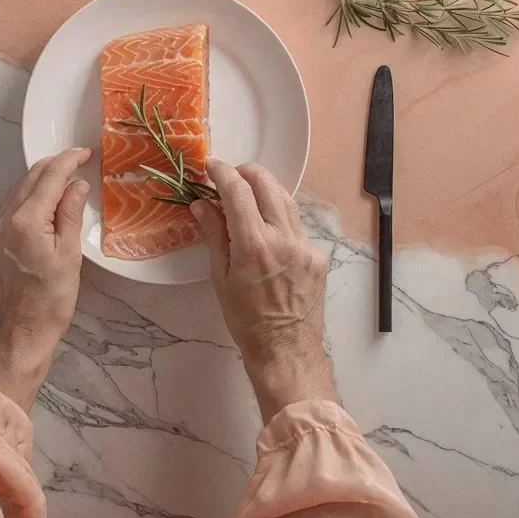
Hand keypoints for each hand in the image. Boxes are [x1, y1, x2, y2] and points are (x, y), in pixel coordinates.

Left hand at [0, 148, 90, 410]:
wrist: (21, 335)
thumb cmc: (51, 300)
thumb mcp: (70, 256)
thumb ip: (71, 215)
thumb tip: (77, 184)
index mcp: (27, 221)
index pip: (49, 177)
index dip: (69, 160)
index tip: (87, 152)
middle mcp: (6, 220)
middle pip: (31, 178)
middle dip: (55, 164)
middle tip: (80, 160)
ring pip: (19, 189)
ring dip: (42, 177)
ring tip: (66, 176)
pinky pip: (13, 206)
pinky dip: (31, 194)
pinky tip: (46, 199)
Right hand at [191, 159, 335, 422]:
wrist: (286, 351)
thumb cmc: (245, 320)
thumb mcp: (221, 278)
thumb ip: (213, 235)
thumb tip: (201, 203)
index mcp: (254, 244)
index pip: (237, 190)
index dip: (222, 171)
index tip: (210, 166)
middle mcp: (283, 237)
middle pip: (266, 183)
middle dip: (245, 172)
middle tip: (229, 177)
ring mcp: (304, 245)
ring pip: (285, 199)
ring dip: (265, 188)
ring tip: (247, 194)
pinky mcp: (317, 255)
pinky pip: (296, 223)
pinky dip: (279, 216)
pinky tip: (267, 228)